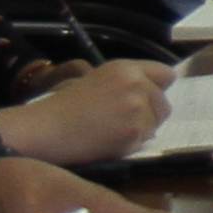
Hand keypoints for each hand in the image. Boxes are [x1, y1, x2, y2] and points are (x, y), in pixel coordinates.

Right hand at [0, 60, 170, 166]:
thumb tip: (153, 95)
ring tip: (112, 132)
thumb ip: (127, 83)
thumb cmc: (63, 105)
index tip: (148, 100)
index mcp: (127, 68)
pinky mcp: (134, 131)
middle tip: (123, 122)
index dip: (157, 89)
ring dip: (141, 131)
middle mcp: (137, 83)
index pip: (166, 75)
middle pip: (164, 104)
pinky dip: (131, 144)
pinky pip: (145, 140)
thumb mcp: (97, 79)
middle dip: (150, 114)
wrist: (46, 129)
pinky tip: (108, 142)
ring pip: (156, 124)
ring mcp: (137, 107)